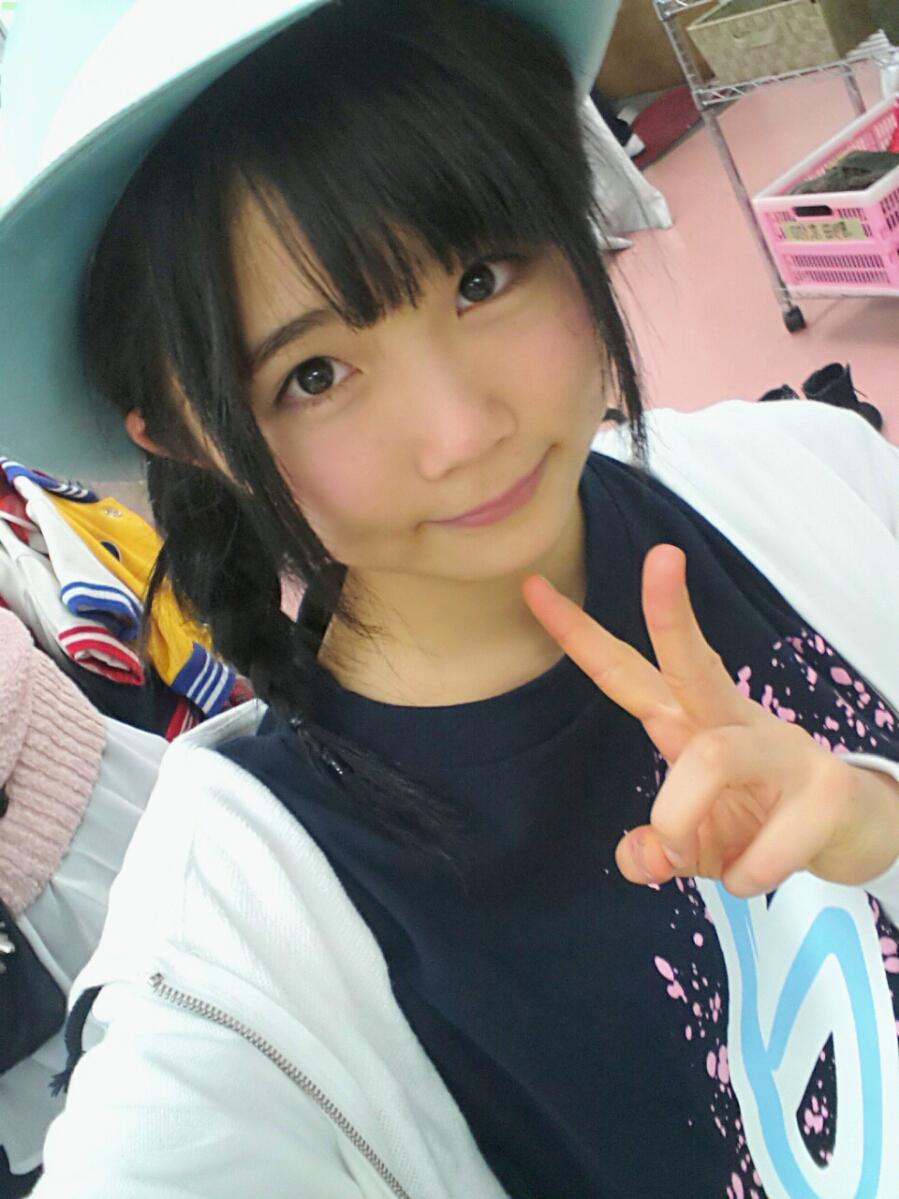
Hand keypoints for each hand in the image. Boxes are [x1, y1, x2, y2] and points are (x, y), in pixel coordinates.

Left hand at [522, 544, 898, 895]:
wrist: (856, 832)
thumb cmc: (761, 821)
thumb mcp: (699, 843)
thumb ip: (660, 849)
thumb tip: (640, 857)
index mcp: (689, 721)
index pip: (625, 671)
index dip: (577, 636)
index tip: (532, 588)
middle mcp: (733, 720)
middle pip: (694, 659)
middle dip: (672, 611)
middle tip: (660, 556)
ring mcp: (785, 749)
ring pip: (715, 757)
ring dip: (682, 817)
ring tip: (689, 854)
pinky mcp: (827, 789)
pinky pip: (769, 841)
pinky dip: (745, 873)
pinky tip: (750, 876)